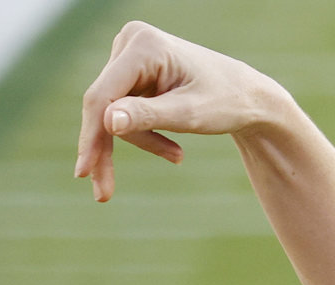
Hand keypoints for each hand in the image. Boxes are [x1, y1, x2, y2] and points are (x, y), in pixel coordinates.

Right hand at [75, 21, 290, 201]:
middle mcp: (131, 42)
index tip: (84, 170)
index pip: (104, 95)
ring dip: (141, 140)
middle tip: (103, 193)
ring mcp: (130, 55)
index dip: (92, 134)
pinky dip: (144, 133)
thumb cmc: (228, 102)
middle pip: (104, 105)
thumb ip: (149, 116)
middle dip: (109, 147)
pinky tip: (174, 150)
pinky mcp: (133, 71)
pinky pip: (124, 110)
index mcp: (144, 46)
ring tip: (178, 156)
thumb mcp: (191, 114)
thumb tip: (107, 120)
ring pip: (113, 111)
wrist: (249, 96)